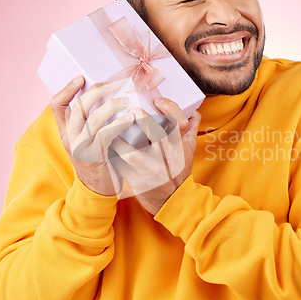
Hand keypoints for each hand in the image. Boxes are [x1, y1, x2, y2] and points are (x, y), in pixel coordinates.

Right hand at [50, 76, 134, 195]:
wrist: (96, 191)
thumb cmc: (97, 160)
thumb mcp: (85, 140)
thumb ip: (87, 123)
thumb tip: (102, 98)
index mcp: (65, 131)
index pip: (56, 105)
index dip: (67, 89)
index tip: (80, 77)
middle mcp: (69, 137)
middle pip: (78, 106)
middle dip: (96, 91)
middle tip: (114, 85)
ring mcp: (81, 147)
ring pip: (93, 118)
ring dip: (111, 105)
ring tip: (125, 100)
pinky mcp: (95, 156)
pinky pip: (106, 134)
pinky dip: (119, 123)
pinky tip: (130, 117)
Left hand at [109, 97, 200, 213]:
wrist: (171, 200)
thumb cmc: (178, 171)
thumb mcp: (188, 151)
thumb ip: (190, 130)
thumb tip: (194, 112)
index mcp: (179, 147)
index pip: (178, 123)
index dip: (169, 108)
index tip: (158, 100)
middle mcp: (165, 158)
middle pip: (155, 135)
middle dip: (143, 119)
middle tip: (134, 109)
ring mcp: (150, 170)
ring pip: (132, 152)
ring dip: (121, 139)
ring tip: (113, 126)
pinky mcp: (136, 179)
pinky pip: (120, 165)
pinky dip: (112, 153)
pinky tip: (106, 142)